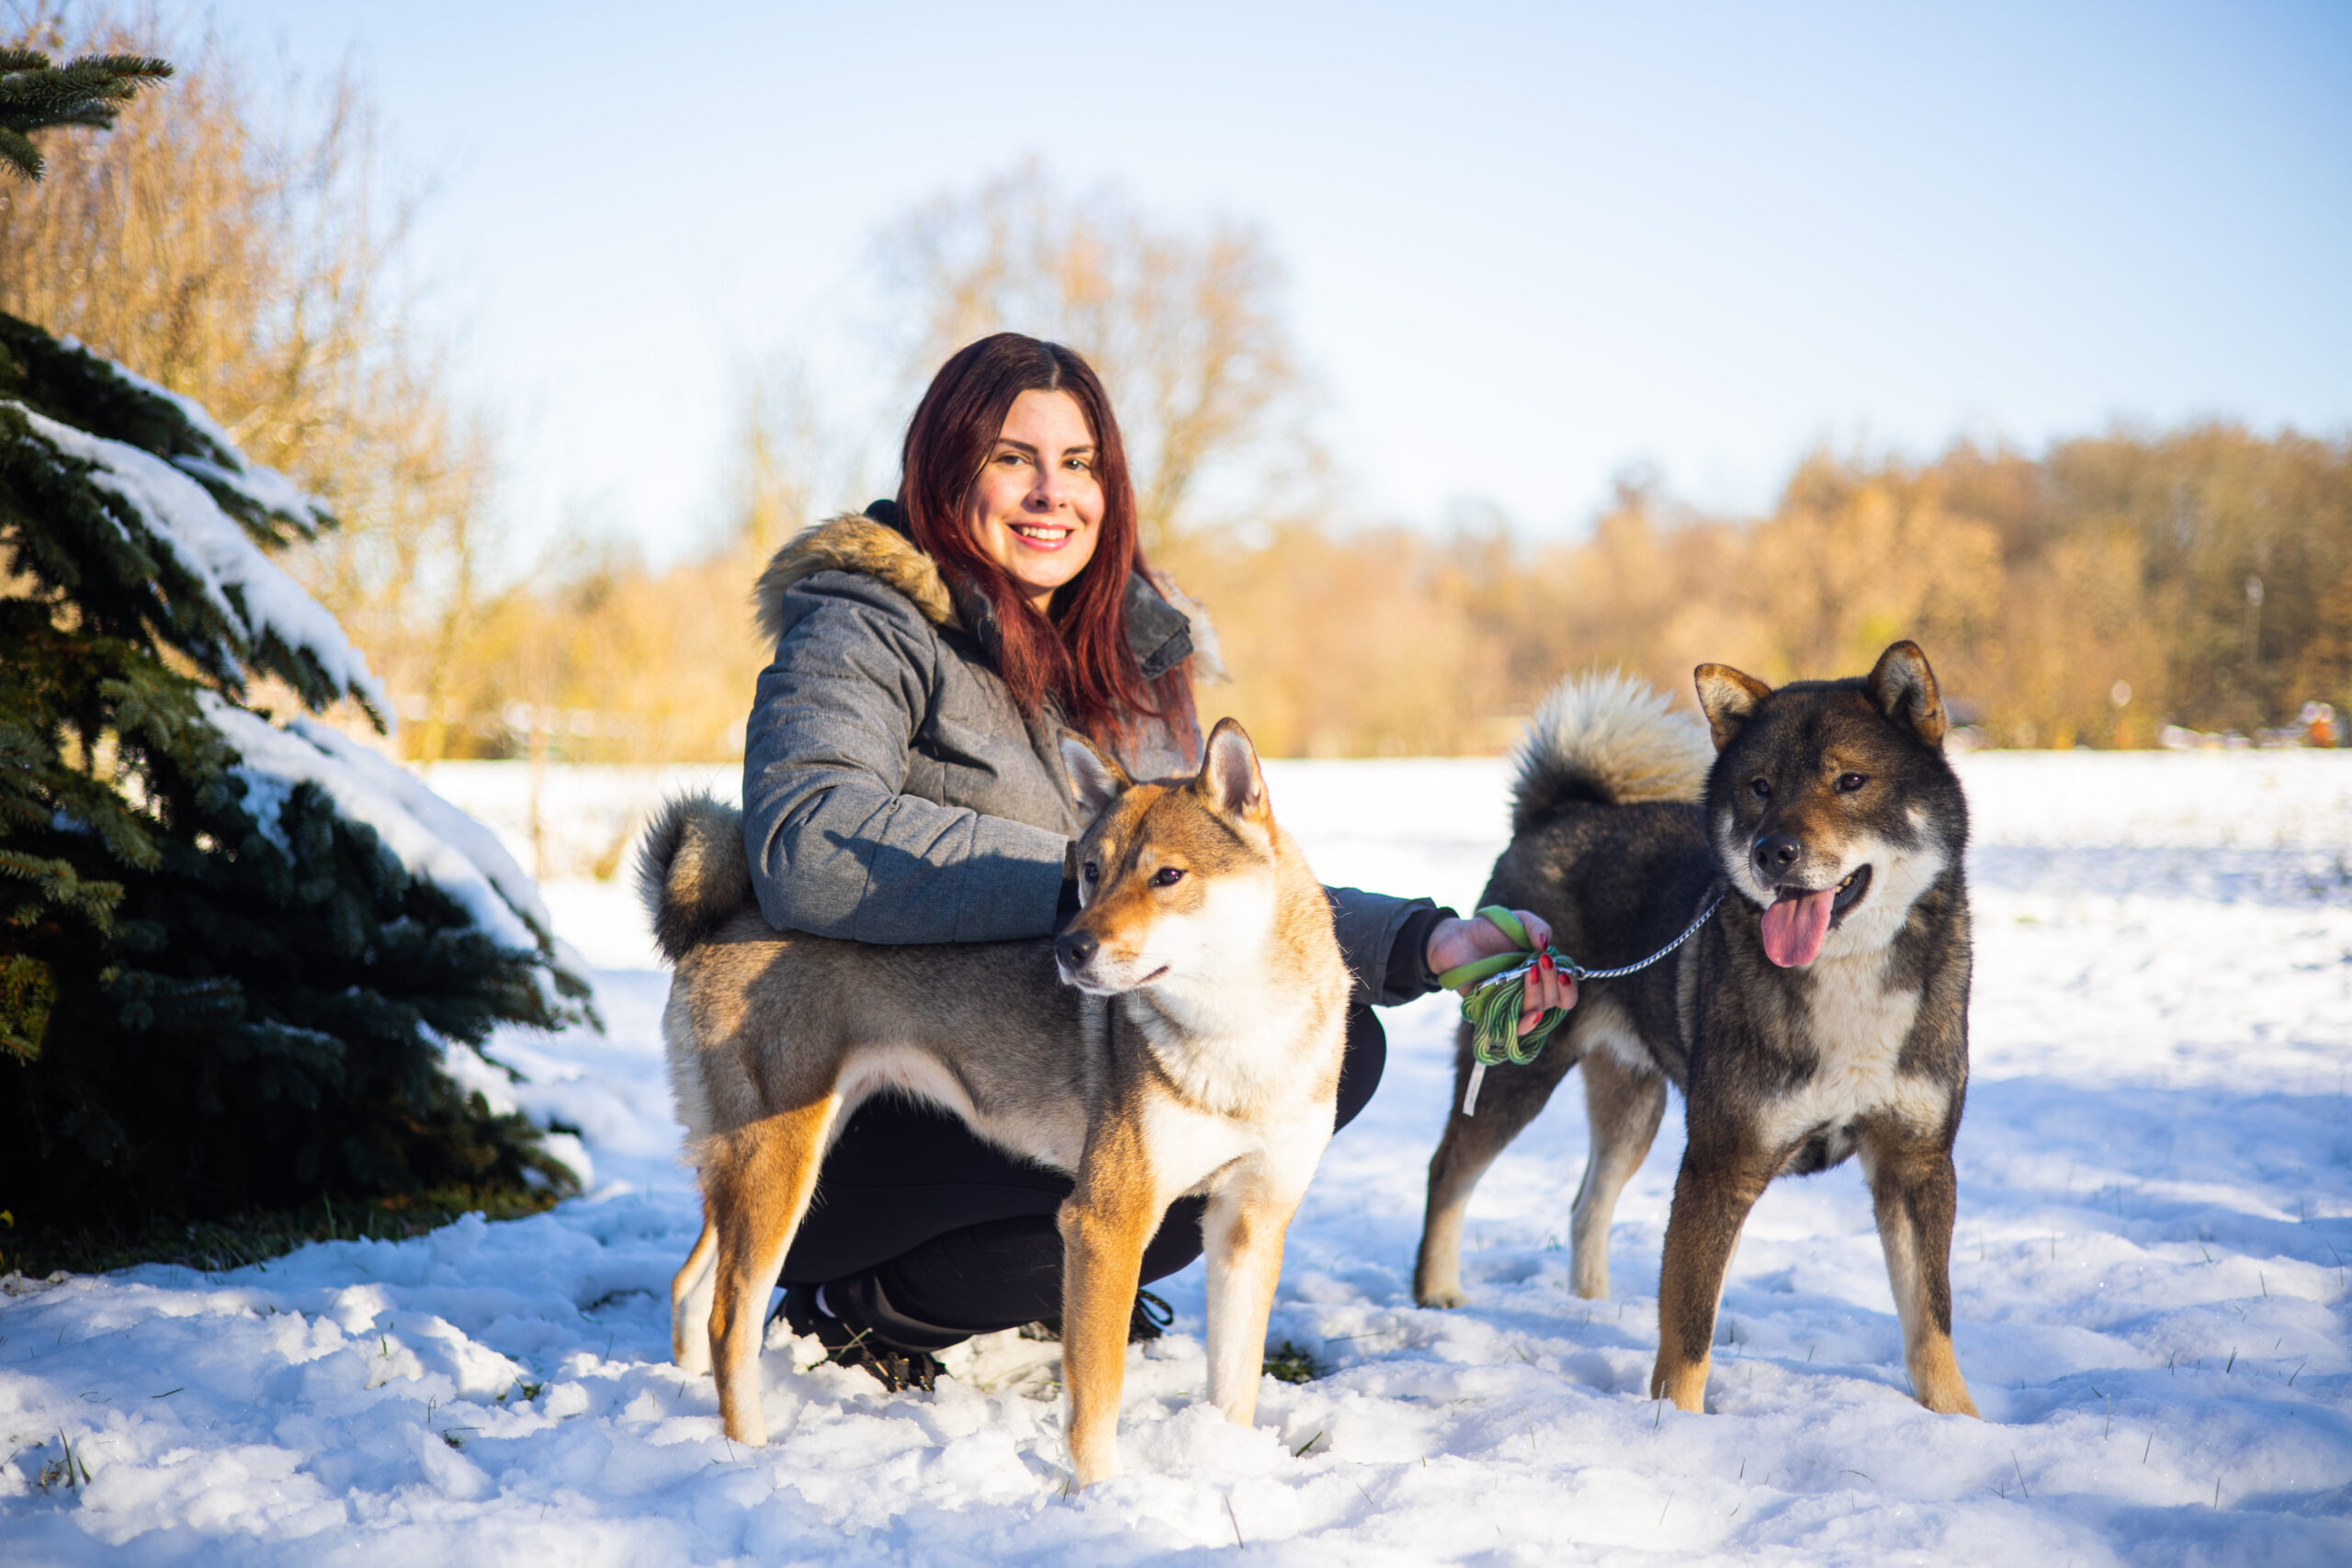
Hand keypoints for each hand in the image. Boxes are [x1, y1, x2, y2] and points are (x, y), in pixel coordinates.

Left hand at [1426, 909, 1576, 1036]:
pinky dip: (1525, 1024)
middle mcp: (1529, 995)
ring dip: (1537, 993)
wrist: (1457, 936)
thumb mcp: (1519, 921)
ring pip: (1534, 1012)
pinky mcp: (1491, 1012)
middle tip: (1542, 961)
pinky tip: (1532, 1013)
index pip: (1564, 996)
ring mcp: (1510, 1004)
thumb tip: (1546, 944)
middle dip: (1551, 983)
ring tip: (1529, 971)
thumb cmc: (1491, 931)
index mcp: (1542, 978)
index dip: (1568, 988)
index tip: (1562, 971)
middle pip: (1552, 1003)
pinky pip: (1511, 1029)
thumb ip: (1537, 927)